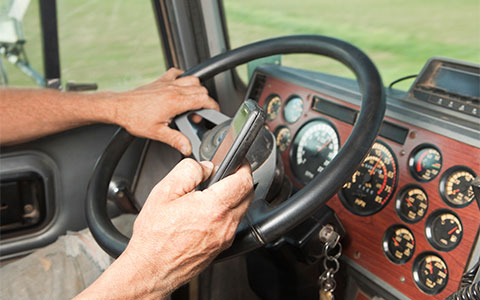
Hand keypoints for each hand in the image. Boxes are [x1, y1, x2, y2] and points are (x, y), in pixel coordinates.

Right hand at [76, 158, 252, 299]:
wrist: (151, 268)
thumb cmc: (154, 237)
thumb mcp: (164, 192)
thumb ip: (188, 171)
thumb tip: (205, 166)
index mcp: (213, 208)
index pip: (243, 181)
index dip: (242, 166)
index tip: (237, 162)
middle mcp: (224, 224)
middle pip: (248, 195)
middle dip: (240, 180)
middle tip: (225, 174)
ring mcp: (225, 238)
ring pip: (242, 209)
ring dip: (234, 197)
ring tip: (211, 193)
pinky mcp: (221, 246)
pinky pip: (233, 224)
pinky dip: (227, 213)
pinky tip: (207, 211)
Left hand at [114, 68, 218, 154]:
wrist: (119, 107)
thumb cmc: (134, 118)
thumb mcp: (157, 133)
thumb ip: (176, 140)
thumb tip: (188, 147)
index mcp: (175, 102)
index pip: (203, 99)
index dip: (212, 106)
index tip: (213, 112)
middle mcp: (173, 89)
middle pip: (201, 89)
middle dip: (205, 101)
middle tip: (197, 114)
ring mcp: (167, 83)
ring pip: (192, 79)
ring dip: (196, 89)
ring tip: (192, 102)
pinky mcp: (160, 80)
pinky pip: (178, 73)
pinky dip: (183, 78)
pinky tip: (181, 88)